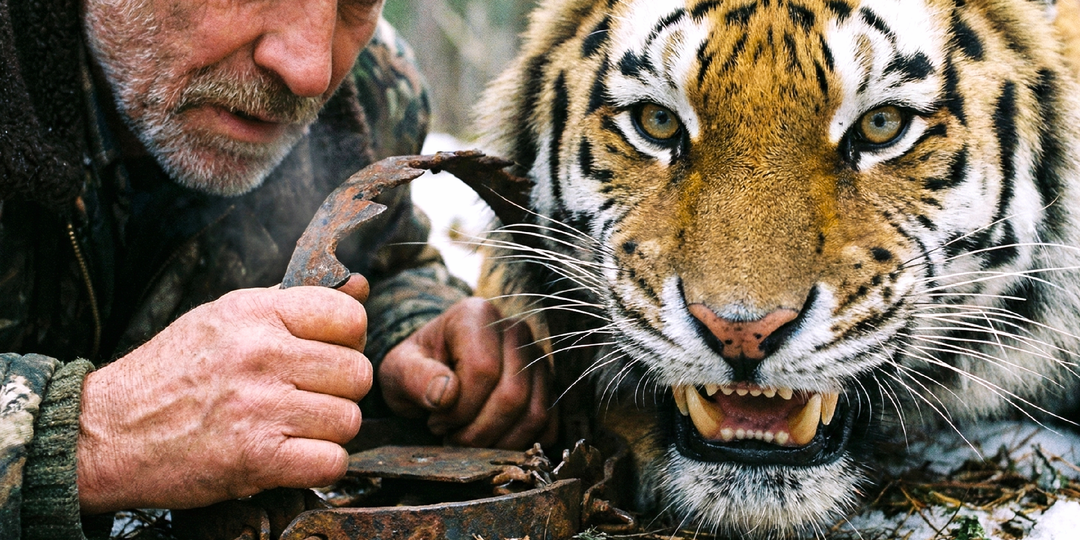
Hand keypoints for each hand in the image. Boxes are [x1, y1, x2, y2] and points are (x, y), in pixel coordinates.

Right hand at [76, 275, 371, 513]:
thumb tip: (361, 287)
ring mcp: (260, 406)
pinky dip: (319, 466)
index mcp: (255, 313)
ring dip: (328, 431)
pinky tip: (292, 456)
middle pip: (357, 373)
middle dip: (340, 391)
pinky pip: (332, 462)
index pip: (350, 318)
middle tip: (308, 399)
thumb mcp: (225, 318)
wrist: (105, 433)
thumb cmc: (169, 374)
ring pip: (349, 420)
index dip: (347, 342)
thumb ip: (294, 303)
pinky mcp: (256, 457)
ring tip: (292, 427)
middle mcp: (261, 353)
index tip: (325, 357)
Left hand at [379, 297, 555, 449]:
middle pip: (512, 394)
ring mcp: (537, 357)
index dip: (459, 408)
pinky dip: (519, 444)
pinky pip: (547, 424)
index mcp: (477, 315)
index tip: (436, 420)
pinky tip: (490, 441)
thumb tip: (445, 395)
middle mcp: (515, 331)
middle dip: (478, 431)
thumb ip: (415, 377)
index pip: (483, 370)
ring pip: (534, 413)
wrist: (437, 370)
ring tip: (467, 440)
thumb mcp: (399, 369)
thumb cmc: (418, 368)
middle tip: (451, 437)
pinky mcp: (548, 384)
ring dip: (498, 442)